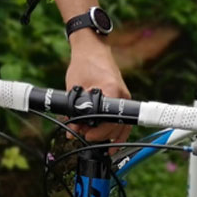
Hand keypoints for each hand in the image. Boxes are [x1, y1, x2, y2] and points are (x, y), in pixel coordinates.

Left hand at [65, 33, 131, 147]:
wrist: (91, 47)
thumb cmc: (83, 63)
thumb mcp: (74, 87)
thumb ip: (74, 109)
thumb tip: (72, 128)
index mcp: (112, 91)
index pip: (110, 120)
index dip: (99, 133)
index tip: (87, 136)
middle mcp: (121, 95)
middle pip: (118, 125)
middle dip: (102, 136)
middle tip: (86, 138)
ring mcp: (123, 96)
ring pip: (124, 124)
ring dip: (113, 137)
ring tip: (104, 148)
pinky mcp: (121, 97)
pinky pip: (122, 118)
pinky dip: (117, 129)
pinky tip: (112, 140)